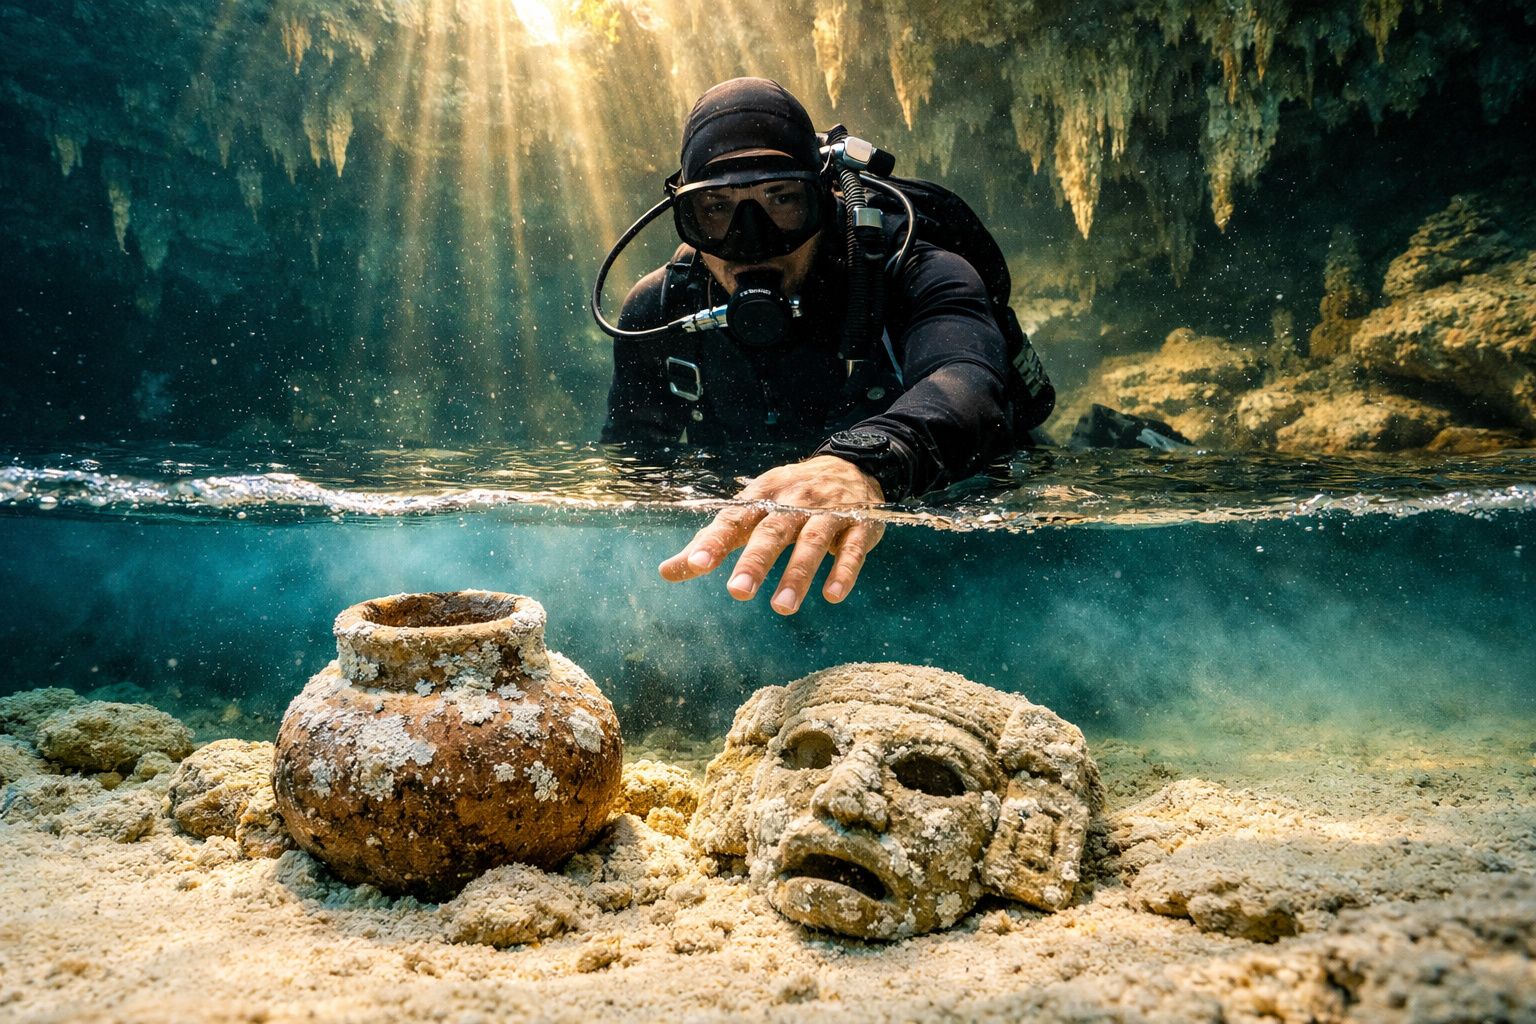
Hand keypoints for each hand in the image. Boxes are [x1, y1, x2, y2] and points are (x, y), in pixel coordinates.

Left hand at [658, 455, 886, 613]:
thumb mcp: (751, 512)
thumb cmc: (790, 497)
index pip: (734, 518)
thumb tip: (667, 572)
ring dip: (797, 574)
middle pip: (772, 531)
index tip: (696, 564)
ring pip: (812, 542)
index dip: (715, 541)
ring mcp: (828, 512)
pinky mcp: (859, 525)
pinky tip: (833, 595)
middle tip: (738, 592)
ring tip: (782, 607)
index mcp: (762, 496)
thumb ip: (713, 542)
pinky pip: (852, 549)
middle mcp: (793, 502)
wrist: (852, 466)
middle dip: (755, 561)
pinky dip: (844, 570)